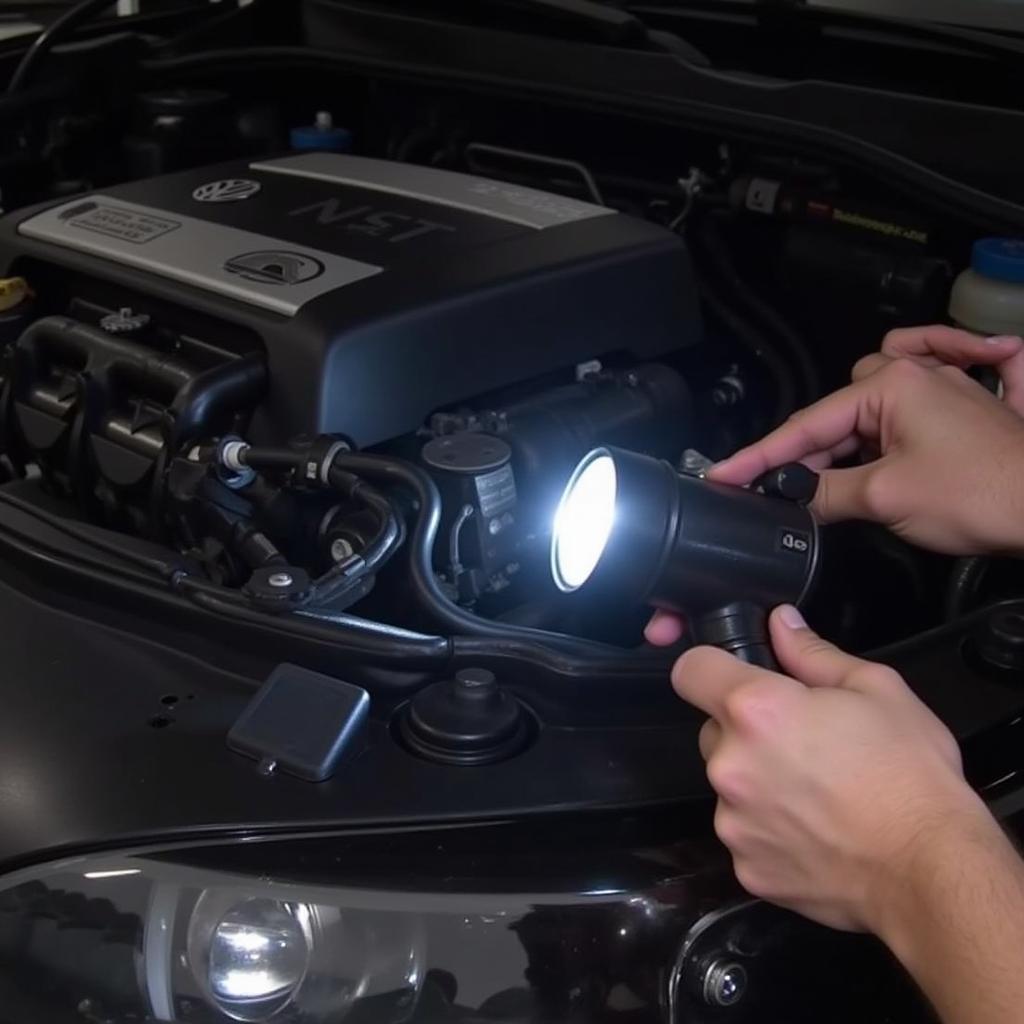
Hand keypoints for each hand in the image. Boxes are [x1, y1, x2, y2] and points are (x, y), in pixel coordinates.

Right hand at [645, 327, 1023, 645]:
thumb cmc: (985, 493)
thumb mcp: (885, 497)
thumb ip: (827, 494)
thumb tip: (795, 499)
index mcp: (892, 387)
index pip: (808, 425)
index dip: (761, 455)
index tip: (727, 472)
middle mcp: (917, 377)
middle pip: (836, 416)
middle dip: (806, 456)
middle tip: (777, 493)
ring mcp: (944, 390)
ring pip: (868, 412)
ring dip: (845, 445)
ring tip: (829, 485)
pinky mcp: (962, 412)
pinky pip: (909, 403)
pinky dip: (885, 424)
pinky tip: (881, 428)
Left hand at [672, 605, 991, 933]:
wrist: (932, 869)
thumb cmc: (910, 777)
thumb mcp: (875, 689)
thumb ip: (811, 652)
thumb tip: (781, 625)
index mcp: (756, 711)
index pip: (690, 670)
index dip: (710, 668)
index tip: (732, 677)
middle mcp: (731, 765)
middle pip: (714, 731)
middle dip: (747, 732)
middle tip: (802, 743)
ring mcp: (733, 821)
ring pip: (729, 785)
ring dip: (757, 783)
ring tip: (817, 792)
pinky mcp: (746, 866)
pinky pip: (745, 834)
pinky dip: (769, 831)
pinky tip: (816, 830)